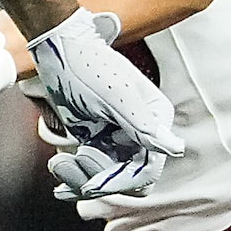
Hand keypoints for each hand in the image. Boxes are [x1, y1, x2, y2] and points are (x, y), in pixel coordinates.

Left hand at [29, 8, 182, 199]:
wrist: (57, 46)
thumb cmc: (86, 64)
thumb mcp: (113, 94)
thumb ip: (141, 123)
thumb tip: (173, 148)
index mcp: (155, 122)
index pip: (146, 169)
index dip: (120, 181)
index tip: (91, 184)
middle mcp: (141, 133)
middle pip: (127, 179)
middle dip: (98, 180)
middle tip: (67, 163)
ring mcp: (118, 137)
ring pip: (107, 176)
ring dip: (81, 178)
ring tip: (57, 164)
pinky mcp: (96, 137)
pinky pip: (92, 168)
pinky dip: (75, 177)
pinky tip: (60, 183)